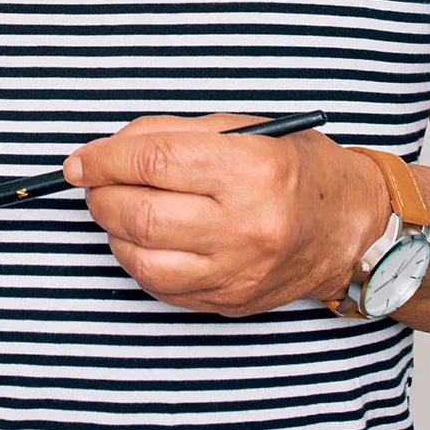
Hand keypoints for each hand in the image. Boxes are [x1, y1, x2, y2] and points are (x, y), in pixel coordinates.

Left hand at [64, 114, 389, 314]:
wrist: (349, 229)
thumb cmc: (296, 170)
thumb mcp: (245, 129)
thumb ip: (174, 134)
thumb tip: (109, 150)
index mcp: (252, 169)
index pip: (154, 161)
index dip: (104, 159)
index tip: (80, 160)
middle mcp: (246, 225)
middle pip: (141, 214)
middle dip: (101, 196)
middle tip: (94, 183)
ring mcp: (237, 270)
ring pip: (142, 257)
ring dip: (113, 231)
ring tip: (119, 209)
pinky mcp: (228, 299)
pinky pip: (160, 286)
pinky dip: (137, 259)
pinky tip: (143, 239)